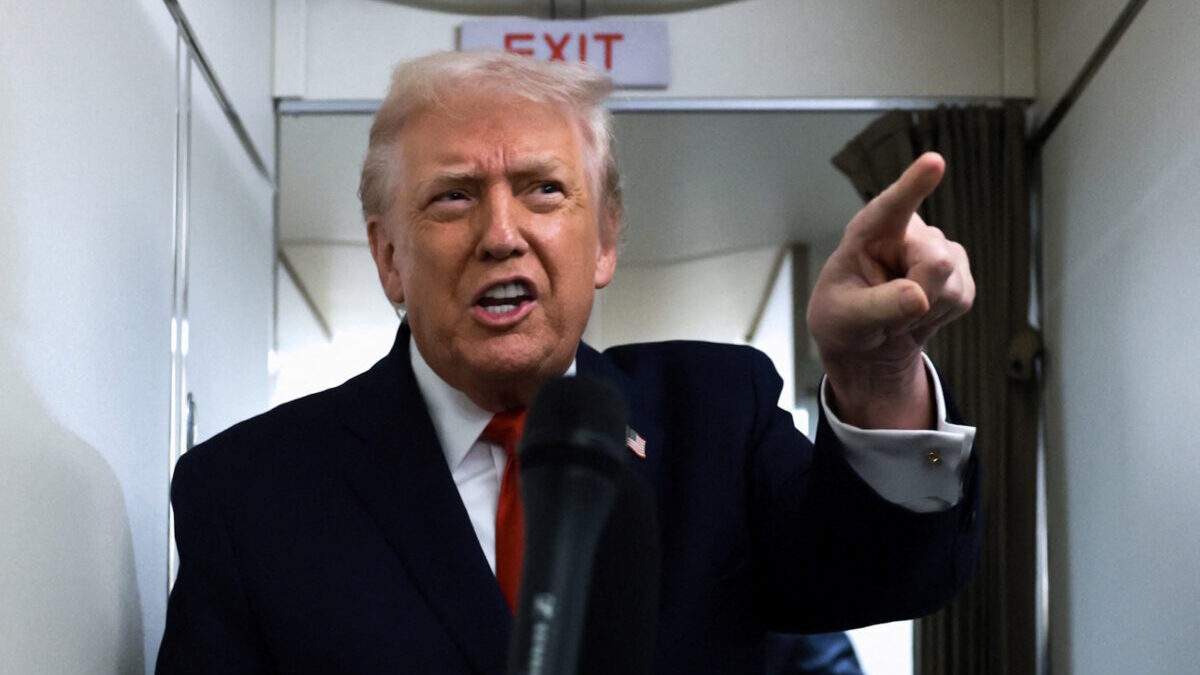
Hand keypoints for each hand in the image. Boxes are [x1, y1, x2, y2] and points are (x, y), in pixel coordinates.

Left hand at [807, 152, 974, 428]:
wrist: (864, 341)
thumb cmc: (844, 319)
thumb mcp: (846, 317)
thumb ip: (880, 306)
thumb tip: (920, 298)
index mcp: (870, 231)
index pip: (892, 206)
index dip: (914, 184)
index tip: (933, 162)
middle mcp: (908, 232)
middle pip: (937, 263)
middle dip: (919, 300)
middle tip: (886, 317)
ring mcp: (938, 248)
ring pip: (953, 286)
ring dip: (925, 314)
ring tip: (898, 314)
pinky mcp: (959, 271)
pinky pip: (962, 298)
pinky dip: (940, 318)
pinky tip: (919, 315)